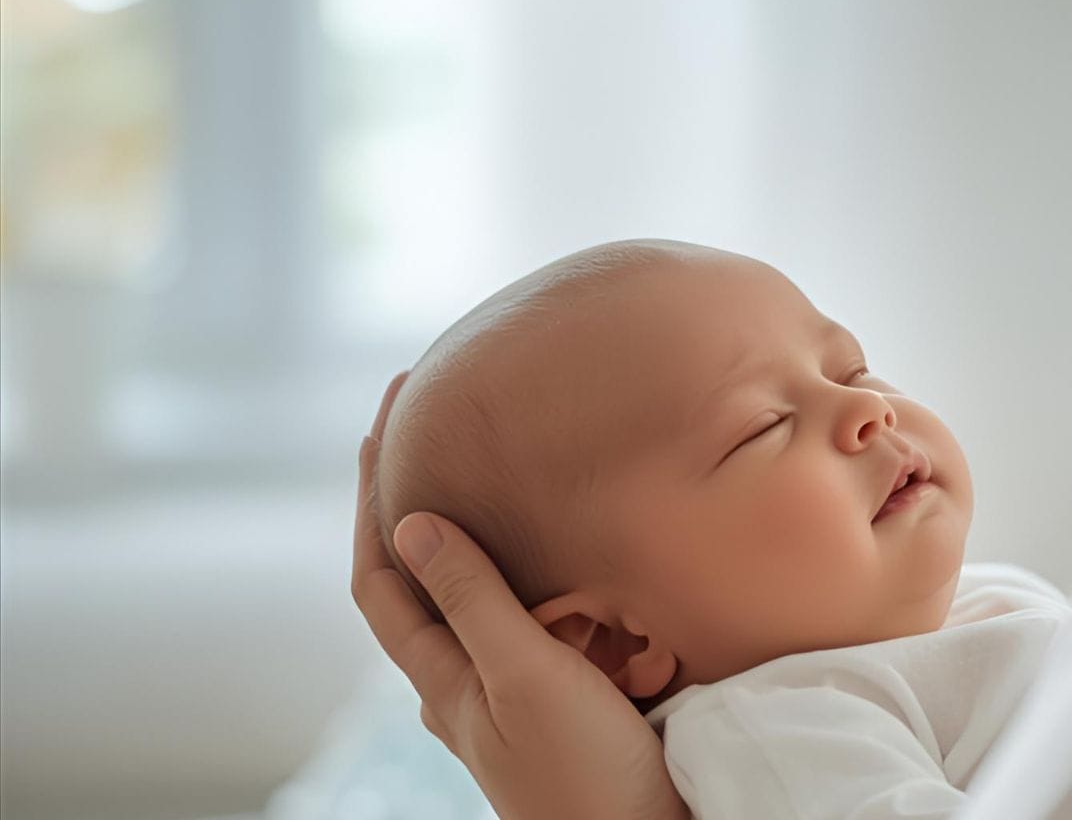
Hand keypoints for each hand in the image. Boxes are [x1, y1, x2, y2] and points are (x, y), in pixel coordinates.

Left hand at [352, 372, 689, 819]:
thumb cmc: (583, 773)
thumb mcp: (524, 674)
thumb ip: (471, 598)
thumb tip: (411, 520)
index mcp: (441, 680)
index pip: (379, 574)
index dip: (369, 496)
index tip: (383, 417)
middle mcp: (465, 687)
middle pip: (424, 581)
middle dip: (425, 504)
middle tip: (443, 425)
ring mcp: (510, 699)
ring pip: (485, 602)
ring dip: (488, 539)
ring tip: (504, 475)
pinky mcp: (560, 705)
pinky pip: (540, 624)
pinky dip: (544, 579)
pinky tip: (570, 559)